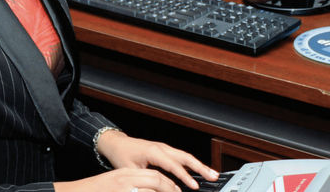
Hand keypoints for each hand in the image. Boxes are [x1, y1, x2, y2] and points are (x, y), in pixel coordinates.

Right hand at [53, 167, 180, 191]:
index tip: (175, 189)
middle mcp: (125, 180)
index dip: (168, 183)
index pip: (153, 174)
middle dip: (170, 189)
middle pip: (155, 181)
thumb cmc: (94, 191)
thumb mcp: (114, 183)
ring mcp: (124, 190)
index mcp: (125, 174)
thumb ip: (132, 184)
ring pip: (150, 190)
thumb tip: (150, 188)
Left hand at [95, 129, 219, 189]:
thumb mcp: (130, 170)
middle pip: (185, 157)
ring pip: (185, 156)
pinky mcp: (164, 151)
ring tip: (212, 174)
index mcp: (153, 152)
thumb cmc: (121, 155)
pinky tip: (199, 171)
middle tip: (213, 177)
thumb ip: (144, 180)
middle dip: (201, 167)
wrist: (116, 144)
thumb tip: (157, 189)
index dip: (185, 177)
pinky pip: (181, 157)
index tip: (194, 186)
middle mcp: (162, 148)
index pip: (173, 165)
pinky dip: (192, 164)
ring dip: (199, 165)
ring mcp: (164, 148)